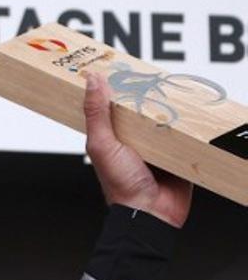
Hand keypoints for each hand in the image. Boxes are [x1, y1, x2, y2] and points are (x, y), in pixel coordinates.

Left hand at [82, 73, 191, 227]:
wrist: (150, 212)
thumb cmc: (120, 185)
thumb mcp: (102, 144)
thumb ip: (96, 114)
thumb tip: (92, 81)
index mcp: (112, 136)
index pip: (115, 105)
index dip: (118, 87)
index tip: (121, 67)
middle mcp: (133, 138)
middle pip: (143, 107)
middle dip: (148, 93)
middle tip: (152, 76)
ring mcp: (156, 144)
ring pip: (165, 116)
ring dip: (169, 107)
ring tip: (170, 93)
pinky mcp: (177, 150)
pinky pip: (184, 130)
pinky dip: (186, 122)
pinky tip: (187, 112)